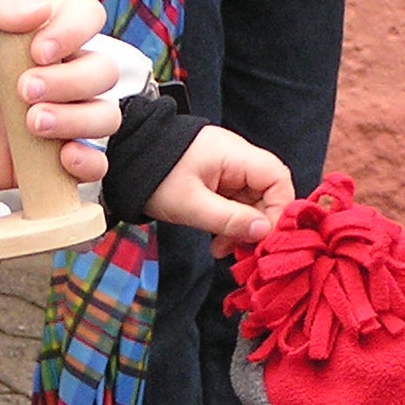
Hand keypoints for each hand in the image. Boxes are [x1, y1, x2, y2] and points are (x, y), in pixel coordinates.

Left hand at [0, 0, 120, 194]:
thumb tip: (40, 10)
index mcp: (34, 35)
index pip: (86, 17)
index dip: (74, 30)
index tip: (37, 50)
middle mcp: (53, 75)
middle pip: (102, 70)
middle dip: (70, 81)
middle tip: (22, 92)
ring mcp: (54, 120)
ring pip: (104, 115)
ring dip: (78, 118)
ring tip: (31, 125)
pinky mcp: (46, 164)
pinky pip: (94, 165)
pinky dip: (90, 162)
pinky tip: (63, 158)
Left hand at [143, 126, 294, 254]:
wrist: (125, 160)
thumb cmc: (155, 178)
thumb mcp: (191, 205)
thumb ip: (230, 219)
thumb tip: (264, 232)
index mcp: (234, 154)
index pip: (277, 177)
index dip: (279, 208)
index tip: (265, 237)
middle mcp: (237, 158)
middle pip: (267, 192)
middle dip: (257, 224)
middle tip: (241, 250)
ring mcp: (228, 169)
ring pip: (252, 201)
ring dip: (242, 228)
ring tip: (222, 249)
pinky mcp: (218, 179)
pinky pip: (236, 203)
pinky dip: (231, 223)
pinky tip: (218, 241)